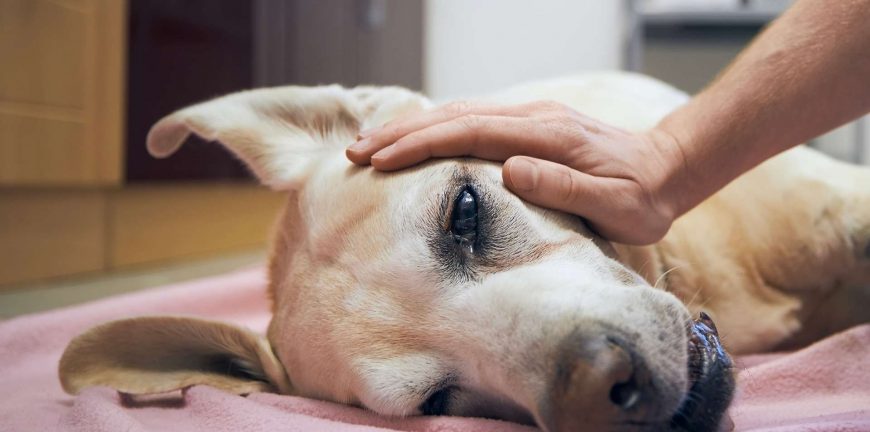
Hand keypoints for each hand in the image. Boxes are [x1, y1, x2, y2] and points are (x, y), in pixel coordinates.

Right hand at [346, 101, 685, 244]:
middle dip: (401, 133)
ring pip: (459, 113)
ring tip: (370, 145)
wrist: (668, 168)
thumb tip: (509, 169)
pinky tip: (414, 137)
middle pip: (455, 116)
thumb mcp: (617, 206)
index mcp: (549, 136)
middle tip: (354, 151)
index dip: (422, 145)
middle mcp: (534, 117)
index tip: (381, 160)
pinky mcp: (529, 124)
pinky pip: (472, 119)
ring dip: (412, 128)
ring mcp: (531, 117)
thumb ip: (564, 186)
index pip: (471, 133)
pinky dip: (435, 126)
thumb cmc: (642, 198)